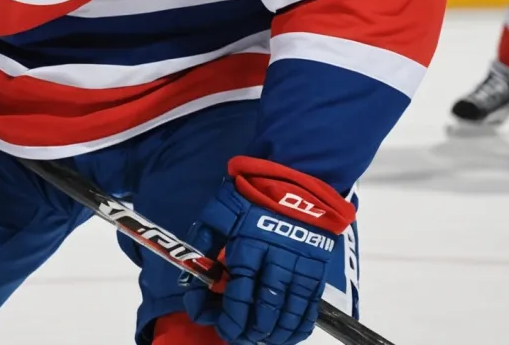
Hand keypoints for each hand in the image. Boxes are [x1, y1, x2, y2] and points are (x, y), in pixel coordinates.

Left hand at [183, 157, 354, 344]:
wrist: (295, 180)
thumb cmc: (252, 193)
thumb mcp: (221, 208)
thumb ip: (205, 238)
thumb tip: (192, 271)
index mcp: (248, 247)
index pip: (238, 296)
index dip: (227, 317)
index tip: (218, 324)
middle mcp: (275, 262)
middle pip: (263, 311)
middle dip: (247, 331)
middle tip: (236, 336)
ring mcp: (299, 269)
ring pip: (287, 315)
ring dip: (272, 334)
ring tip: (259, 338)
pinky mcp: (316, 271)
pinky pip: (309, 308)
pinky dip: (298, 327)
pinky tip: (287, 334)